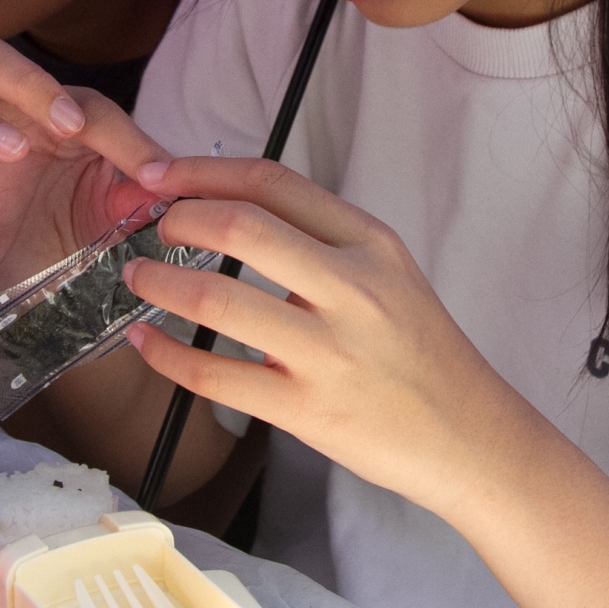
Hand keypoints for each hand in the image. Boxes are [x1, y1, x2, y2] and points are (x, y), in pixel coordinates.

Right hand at [0, 35, 167, 292]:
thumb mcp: (134, 205)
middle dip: (22, 79)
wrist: (82, 300)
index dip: (122, 135)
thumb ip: (147, 183)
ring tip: (12, 152)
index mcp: (59, 117)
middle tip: (63, 126)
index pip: (83, 101)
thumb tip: (169, 178)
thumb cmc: (104, 234)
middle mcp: (10, 128)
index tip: (153, 175)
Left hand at [119, 156, 525, 515]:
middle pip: (242, 225)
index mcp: (370, 242)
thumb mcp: (389, 274)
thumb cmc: (420, 354)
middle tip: (152, 226)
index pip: (274, 183)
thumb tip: (232, 213)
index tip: (162, 173)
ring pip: (218, 299)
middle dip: (178, 218)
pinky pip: (214, 376)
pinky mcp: (307, 410)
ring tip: (137, 278)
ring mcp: (329, 351)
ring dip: (161, 283)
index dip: (205, 170)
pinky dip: (167, 356)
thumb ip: (323, 243)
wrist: (470, 437)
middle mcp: (352, 287)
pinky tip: (146, 343)